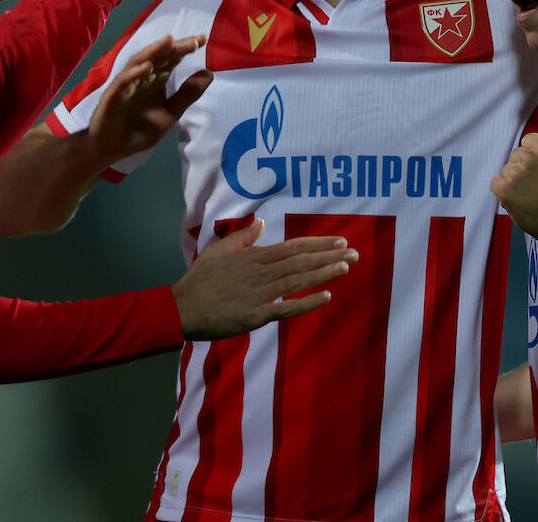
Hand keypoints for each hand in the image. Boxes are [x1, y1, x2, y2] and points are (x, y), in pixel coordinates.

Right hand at [88, 35, 212, 162]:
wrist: (112, 148)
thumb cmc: (139, 131)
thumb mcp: (170, 113)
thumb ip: (187, 95)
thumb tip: (209, 73)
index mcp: (156, 80)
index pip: (172, 59)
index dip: (185, 49)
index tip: (203, 39)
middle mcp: (142, 77)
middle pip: (159, 57)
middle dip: (175, 47)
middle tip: (194, 41)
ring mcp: (126, 85)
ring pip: (140, 62)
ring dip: (154, 51)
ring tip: (170, 41)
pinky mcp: (113, 96)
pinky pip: (123, 82)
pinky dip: (134, 73)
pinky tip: (147, 67)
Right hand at [172, 219, 357, 339]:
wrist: (182, 307)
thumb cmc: (199, 280)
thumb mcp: (218, 251)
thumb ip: (242, 238)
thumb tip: (260, 223)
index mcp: (254, 257)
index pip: (293, 248)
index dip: (318, 244)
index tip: (340, 241)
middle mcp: (261, 272)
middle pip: (300, 262)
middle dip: (329, 256)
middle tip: (354, 252)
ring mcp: (260, 294)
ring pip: (297, 281)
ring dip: (323, 273)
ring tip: (345, 267)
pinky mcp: (255, 315)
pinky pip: (286, 308)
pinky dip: (306, 303)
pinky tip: (326, 297)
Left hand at [489, 133, 537, 246]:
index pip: (526, 141)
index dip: (533, 156)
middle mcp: (526, 156)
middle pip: (515, 156)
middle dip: (523, 167)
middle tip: (536, 183)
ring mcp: (513, 172)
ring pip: (506, 170)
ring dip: (514, 180)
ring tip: (530, 193)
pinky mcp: (503, 188)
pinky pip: (496, 183)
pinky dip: (504, 190)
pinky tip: (519, 197)